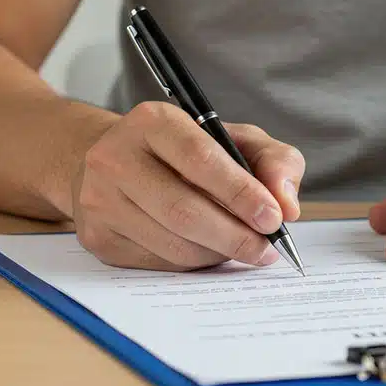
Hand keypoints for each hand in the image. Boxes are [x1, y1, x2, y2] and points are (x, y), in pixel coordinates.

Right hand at [73, 101, 303, 270]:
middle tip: (267, 248)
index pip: (199, 158)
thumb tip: (287, 204)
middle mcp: (115, 157)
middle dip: (235, 235)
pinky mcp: (97, 237)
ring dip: (219, 253)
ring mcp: (100, 200)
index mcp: (153, 121)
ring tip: (243, 248)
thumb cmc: (189, 150)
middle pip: (183, 209)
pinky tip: (210, 250)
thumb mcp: (237, 139)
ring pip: (172, 243)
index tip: (273, 218)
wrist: (120, 163)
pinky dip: (195, 263)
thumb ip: (274, 161)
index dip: (240, 192)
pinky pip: (158, 263)